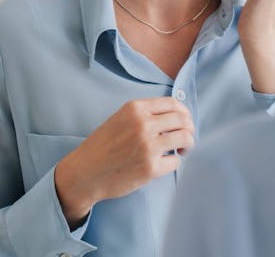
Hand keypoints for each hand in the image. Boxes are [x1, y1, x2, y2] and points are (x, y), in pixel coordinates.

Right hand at [54, 97, 194, 227]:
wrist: (85, 172)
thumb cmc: (102, 146)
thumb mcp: (120, 118)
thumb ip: (144, 114)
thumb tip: (175, 116)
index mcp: (135, 109)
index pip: (173, 103)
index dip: (184, 112)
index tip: (185, 121)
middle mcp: (143, 124)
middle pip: (183, 120)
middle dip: (189, 129)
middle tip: (186, 138)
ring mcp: (148, 146)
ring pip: (185, 138)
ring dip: (188, 145)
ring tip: (181, 150)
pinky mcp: (151, 168)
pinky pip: (176, 161)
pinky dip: (174, 162)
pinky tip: (165, 163)